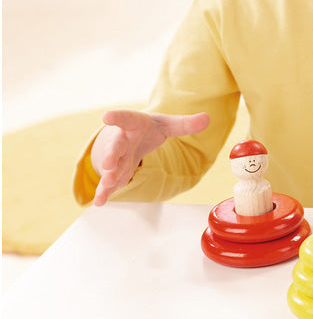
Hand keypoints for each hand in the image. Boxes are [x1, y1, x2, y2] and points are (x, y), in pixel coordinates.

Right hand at [90, 109, 209, 206]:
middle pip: (115, 146)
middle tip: (109, 163)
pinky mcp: (116, 172)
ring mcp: (117, 158)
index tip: (107, 116)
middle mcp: (121, 140)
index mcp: (133, 124)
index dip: (116, 116)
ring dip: (108, 176)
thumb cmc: (148, 128)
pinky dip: (105, 192)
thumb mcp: (167, 124)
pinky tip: (99, 202)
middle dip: (111, 155)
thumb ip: (185, 123)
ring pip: (111, 167)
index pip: (125, 118)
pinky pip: (109, 182)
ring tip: (107, 184)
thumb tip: (207, 119)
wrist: (131, 136)